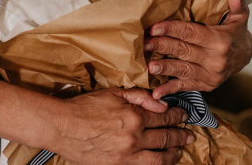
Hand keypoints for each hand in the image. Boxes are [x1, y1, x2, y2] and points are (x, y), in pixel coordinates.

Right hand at [46, 89, 191, 164]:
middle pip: (165, 138)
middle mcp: (133, 138)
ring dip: (174, 154)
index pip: (164, 117)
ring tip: (180, 150)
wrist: (62, 127)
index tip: (183, 115)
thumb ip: (140, 97)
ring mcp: (127, 156)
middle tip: (189, 135)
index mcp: (133, 116)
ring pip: (159, 159)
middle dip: (180, 136)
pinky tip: (161, 162)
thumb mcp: (113, 93)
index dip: (177, 116)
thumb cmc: (85, 108)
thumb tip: (161, 103)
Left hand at [145, 0, 251, 96]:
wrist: (245, 56)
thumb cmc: (236, 33)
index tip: (154, 27)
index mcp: (220, 41)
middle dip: (162, 47)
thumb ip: (237, 5)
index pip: (192, 34)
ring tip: (148, 67)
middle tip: (144, 43)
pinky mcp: (206, 85)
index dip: (172, 30)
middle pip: (183, 51)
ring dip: (165, 68)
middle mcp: (215, 60)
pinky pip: (186, 86)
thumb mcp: (240, 17)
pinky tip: (157, 92)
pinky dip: (171, 89)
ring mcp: (210, 75)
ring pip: (183, 70)